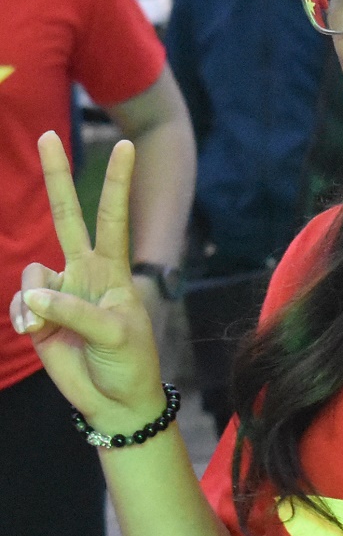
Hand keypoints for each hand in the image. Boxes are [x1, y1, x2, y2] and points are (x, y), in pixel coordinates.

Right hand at [9, 132, 163, 428]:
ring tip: (47, 328)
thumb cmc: (129, 361)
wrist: (115, 400)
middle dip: (57, 177)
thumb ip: (73, 310)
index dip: (118, 183)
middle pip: (67, 215)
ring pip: (32, 274)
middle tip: (49, 135)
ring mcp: (59, 291)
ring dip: (34, 301)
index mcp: (113, 268)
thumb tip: (34, 294)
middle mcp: (84, 271)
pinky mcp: (38, 316)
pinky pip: (20, 303)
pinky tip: (35, 333)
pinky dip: (23, 317)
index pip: (115, 216)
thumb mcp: (114, 333)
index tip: (127, 146)